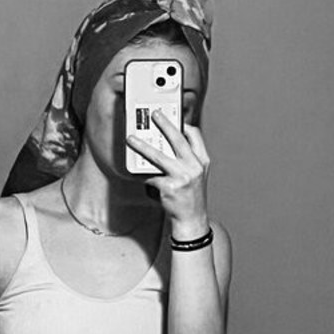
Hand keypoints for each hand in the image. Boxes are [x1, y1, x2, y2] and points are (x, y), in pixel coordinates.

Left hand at [126, 112, 210, 237]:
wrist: (192, 218)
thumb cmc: (191, 194)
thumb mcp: (196, 173)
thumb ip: (186, 157)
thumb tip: (165, 141)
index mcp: (202, 160)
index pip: (195, 135)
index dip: (183, 124)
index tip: (172, 116)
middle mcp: (195, 167)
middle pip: (177, 140)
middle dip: (164, 124)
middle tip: (154, 114)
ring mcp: (182, 177)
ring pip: (158, 156)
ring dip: (142, 146)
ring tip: (131, 139)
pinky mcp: (169, 187)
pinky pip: (151, 176)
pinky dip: (144, 176)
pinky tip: (140, 176)